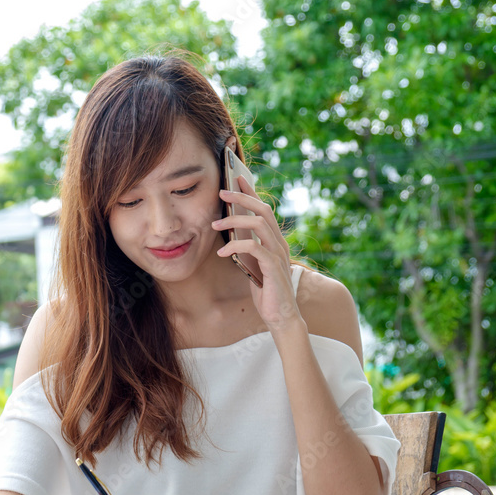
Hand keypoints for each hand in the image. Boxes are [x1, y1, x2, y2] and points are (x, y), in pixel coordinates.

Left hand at [211, 175, 299, 329]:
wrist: (281, 316)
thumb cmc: (266, 290)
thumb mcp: (253, 264)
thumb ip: (246, 248)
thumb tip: (230, 231)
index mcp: (275, 240)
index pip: (264, 209)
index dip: (251, 192)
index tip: (237, 178)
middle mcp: (279, 242)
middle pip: (263, 209)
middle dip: (242, 198)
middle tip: (221, 192)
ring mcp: (278, 253)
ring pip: (259, 224)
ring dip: (234, 221)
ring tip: (214, 225)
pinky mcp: (273, 267)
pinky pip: (254, 247)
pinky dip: (235, 247)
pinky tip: (221, 253)